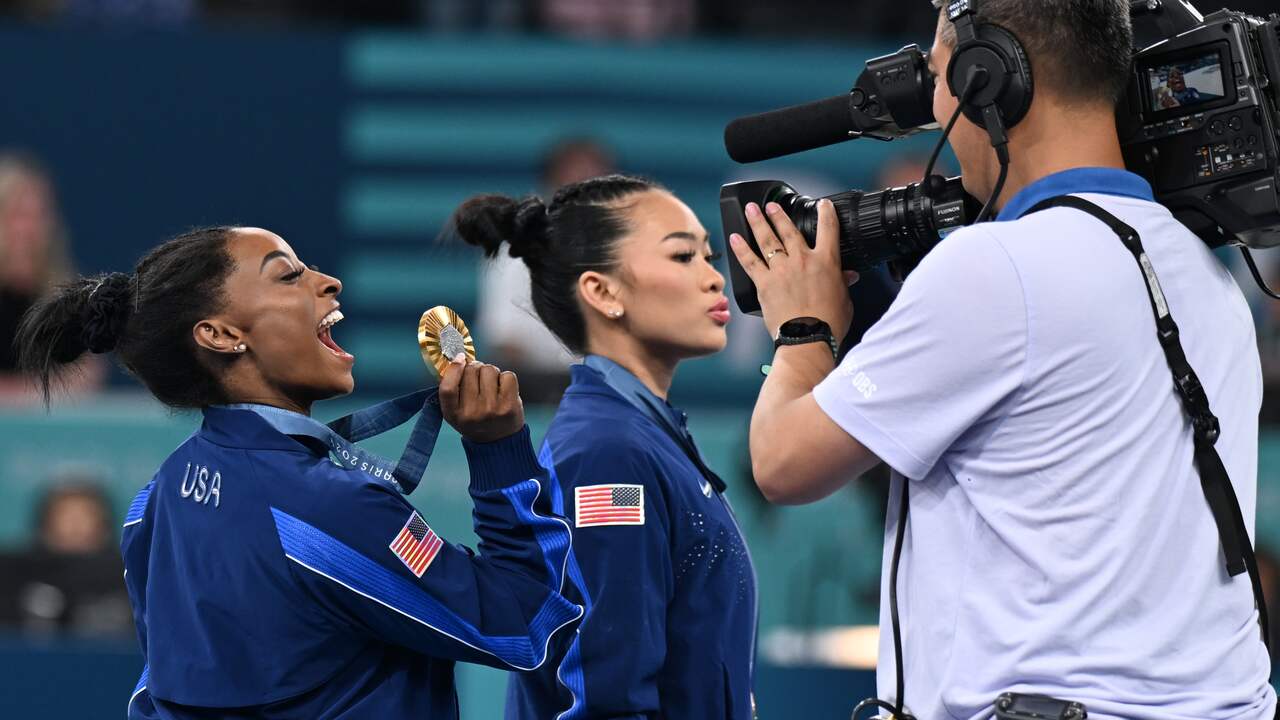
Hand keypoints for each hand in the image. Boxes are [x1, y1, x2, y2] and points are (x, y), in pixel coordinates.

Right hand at [438, 354, 524, 442]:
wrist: (499, 442)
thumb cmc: (476, 420)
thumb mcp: (456, 411)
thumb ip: (453, 388)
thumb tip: (459, 358)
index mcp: (453, 415)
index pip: (447, 387)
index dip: (453, 369)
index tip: (460, 359)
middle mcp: (471, 413)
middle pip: (471, 371)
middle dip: (476, 369)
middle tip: (480, 380)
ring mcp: (491, 409)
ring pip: (489, 369)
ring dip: (491, 373)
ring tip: (492, 387)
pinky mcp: (509, 405)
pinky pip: (507, 375)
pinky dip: (506, 378)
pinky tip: (503, 390)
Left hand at [729, 200, 855, 342]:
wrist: (808, 338)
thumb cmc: (829, 323)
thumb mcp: (844, 300)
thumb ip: (843, 283)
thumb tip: (848, 276)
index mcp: (826, 261)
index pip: (828, 228)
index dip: (825, 212)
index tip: (822, 204)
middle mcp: (802, 260)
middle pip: (788, 230)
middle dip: (779, 214)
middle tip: (771, 205)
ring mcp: (781, 270)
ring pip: (767, 240)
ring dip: (758, 222)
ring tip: (751, 210)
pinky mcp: (764, 283)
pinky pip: (749, 261)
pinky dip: (741, 249)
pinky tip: (734, 238)